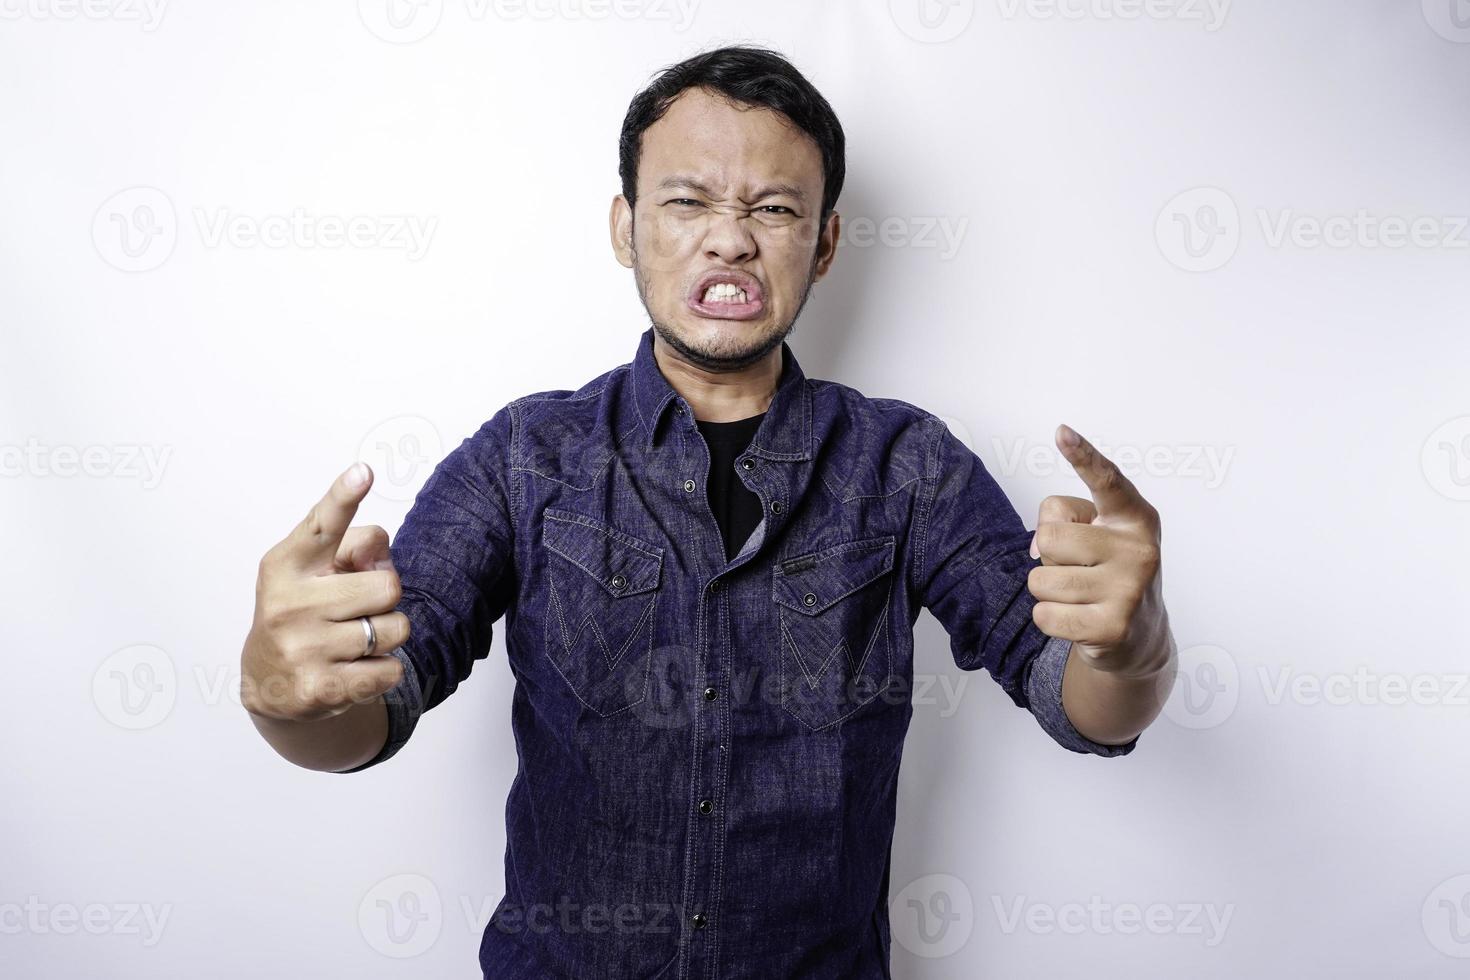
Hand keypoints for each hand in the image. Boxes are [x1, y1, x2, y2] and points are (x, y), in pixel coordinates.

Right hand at [240, 463, 408, 721]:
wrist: (270, 684)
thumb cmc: (304, 612)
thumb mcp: (315, 571)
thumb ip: (353, 547)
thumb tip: (379, 544)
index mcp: (287, 564)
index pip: (323, 525)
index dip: (344, 497)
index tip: (362, 472)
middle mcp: (289, 603)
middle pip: (388, 587)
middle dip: (385, 600)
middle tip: (356, 611)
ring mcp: (301, 648)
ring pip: (396, 629)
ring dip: (387, 637)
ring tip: (353, 642)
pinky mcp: (319, 689)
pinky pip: (390, 670)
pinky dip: (384, 671)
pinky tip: (355, 671)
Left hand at [1026, 424, 1165, 675]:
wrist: (1140, 635)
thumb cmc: (1108, 570)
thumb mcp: (1097, 533)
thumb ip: (1062, 519)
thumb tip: (1036, 543)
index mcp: (1135, 517)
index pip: (1106, 480)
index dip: (1082, 456)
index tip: (1062, 431)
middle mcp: (1138, 549)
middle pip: (1048, 538)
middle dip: (1048, 556)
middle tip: (1077, 568)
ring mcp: (1128, 590)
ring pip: (1040, 580)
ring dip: (1047, 590)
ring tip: (1079, 595)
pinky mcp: (1112, 627)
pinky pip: (1044, 615)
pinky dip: (1050, 619)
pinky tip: (1077, 619)